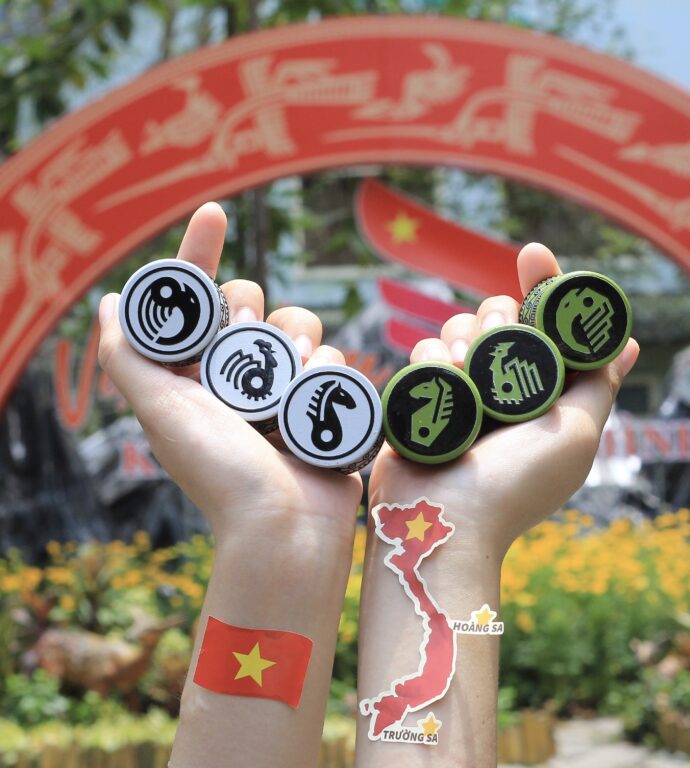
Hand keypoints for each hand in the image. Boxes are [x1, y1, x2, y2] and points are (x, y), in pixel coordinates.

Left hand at [98, 202, 363, 767]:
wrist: (286, 530)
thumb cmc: (220, 475)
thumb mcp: (161, 412)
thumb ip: (130, 356)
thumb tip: (111, 300)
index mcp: (193, 374)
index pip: (195, 297)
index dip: (199, 251)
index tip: (215, 213)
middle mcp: (236, 376)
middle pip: (251, 302)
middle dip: (253, 314)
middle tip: (251, 353)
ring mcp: (282, 389)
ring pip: (298, 324)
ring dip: (297, 344)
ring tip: (291, 388)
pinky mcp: (321, 403)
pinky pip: (332, 359)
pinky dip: (327, 373)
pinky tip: (319, 403)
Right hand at [369, 242, 638, 562]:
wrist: (445, 521)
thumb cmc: (518, 485)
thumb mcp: (575, 434)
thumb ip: (599, 385)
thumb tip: (629, 343)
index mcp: (545, 390)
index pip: (548, 322)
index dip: (544, 285)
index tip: (532, 255)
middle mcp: (504, 387)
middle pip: (499, 316)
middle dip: (495, 318)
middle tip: (489, 345)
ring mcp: (461, 391)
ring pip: (458, 328)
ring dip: (460, 337)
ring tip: (460, 369)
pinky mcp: (423, 395)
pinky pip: (425, 351)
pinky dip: (430, 356)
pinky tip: (437, 377)